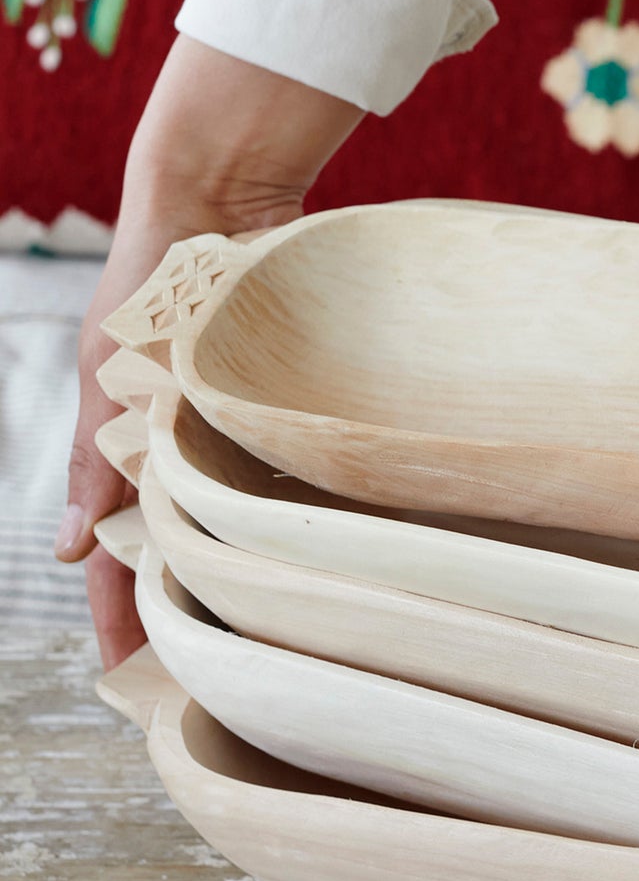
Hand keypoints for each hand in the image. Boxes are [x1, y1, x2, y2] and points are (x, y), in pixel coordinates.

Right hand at [56, 36, 362, 669]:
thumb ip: (94, 459)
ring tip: (279, 630)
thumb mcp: (109, 376)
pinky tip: (325, 548)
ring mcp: (236, 429)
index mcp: (129, 451)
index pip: (119, 557)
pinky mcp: (286, 401)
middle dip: (196, 611)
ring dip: (252, 568)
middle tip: (222, 675)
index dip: (123, 618)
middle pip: (185, 551)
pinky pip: (292, 469)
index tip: (134, 681)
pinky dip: (299, 508)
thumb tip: (69, 548)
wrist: (218, 199)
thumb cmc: (148, 287)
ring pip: (242, 520)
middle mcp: (186, 450)